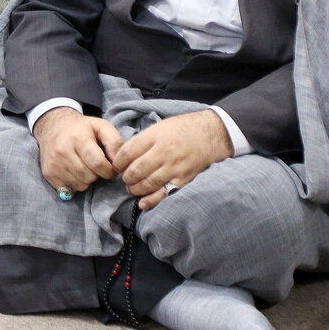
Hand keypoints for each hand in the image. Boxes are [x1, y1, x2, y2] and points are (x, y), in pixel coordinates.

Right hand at [32, 107, 123, 193]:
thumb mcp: (101, 126)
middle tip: (95, 165)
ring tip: (84, 166)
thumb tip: (119, 163)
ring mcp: (54, 164)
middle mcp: (63, 152)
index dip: (109, 170)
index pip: (98, 164)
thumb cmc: (81, 127)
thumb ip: (115, 142)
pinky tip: (74, 171)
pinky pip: (69, 188)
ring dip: (87, 179)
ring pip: (80, 185)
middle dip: (97, 174)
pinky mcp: (48, 173)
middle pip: (89, 177)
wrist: (52, 126)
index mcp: (78, 138)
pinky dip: (75, 183)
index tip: (110, 167)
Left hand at [112, 110, 232, 209]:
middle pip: (135, 170)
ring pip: (147, 183)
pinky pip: (164, 192)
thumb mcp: (160, 126)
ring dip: (135, 189)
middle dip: (125, 177)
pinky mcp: (183, 178)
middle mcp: (162, 152)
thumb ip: (143, 140)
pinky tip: (142, 202)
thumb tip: (126, 154)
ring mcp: (173, 167)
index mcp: (154, 136)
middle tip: (124, 178)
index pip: (127, 152)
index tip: (117, 165)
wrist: (211, 134)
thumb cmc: (183, 128)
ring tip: (131, 188)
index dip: (118, 162)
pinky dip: (151, 200)